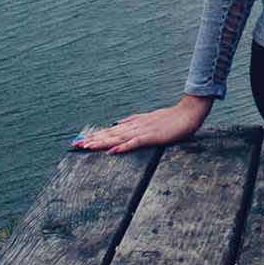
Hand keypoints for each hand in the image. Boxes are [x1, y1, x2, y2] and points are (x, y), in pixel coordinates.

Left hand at [71, 96, 211, 153]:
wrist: (189, 112)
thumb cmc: (171, 118)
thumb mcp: (149, 119)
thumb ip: (133, 120)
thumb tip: (117, 123)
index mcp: (133, 124)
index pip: (109, 131)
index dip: (93, 136)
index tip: (79, 141)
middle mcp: (134, 126)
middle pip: (109, 134)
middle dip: (91, 140)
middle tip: (74, 145)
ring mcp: (143, 131)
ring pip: (117, 138)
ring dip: (101, 143)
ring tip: (87, 147)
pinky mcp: (152, 136)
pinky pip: (135, 143)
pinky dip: (123, 147)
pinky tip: (112, 151)